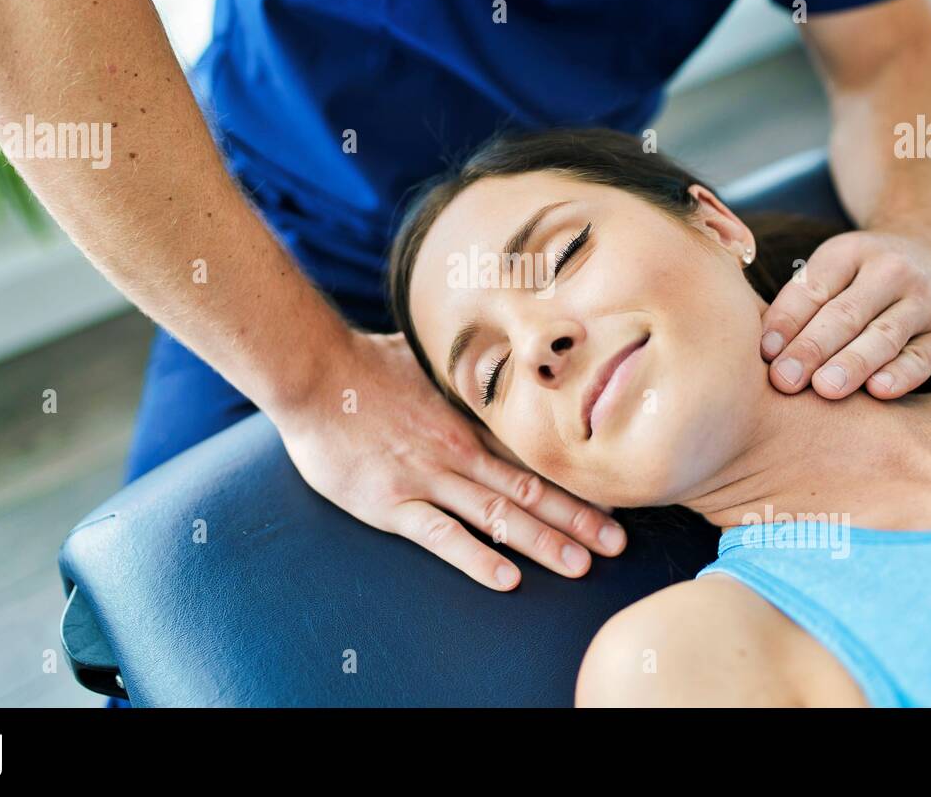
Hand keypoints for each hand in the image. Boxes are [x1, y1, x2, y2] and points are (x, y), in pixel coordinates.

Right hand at [273, 330, 626, 589]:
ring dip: (542, 541)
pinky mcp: (391, 502)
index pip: (533, 456)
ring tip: (581, 566)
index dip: (573, 479)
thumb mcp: (426, 358)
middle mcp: (458, 451)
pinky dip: (475, 558)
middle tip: (618, 545)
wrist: (313, 372)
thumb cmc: (364, 363)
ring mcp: (427, 478)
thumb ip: (458, 370)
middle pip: (529, 488)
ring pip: (497, 514)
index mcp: (467, 421)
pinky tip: (506, 579)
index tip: (611, 499)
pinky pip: (441, 535)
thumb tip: (485, 351)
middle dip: (577, 518)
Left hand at [759, 228, 930, 399]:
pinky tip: (878, 390)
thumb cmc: (862, 277)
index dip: (787, 321)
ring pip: (884, 336)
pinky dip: (901, 374)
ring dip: (852, 364)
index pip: (814, 289)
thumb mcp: (831, 271)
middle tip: (785, 380)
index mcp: (850, 252)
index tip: (764, 353)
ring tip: (825, 388)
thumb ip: (799, 305)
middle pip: (846, 314)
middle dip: (812, 348)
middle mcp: (892, 271)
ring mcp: (925, 301)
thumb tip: (765, 351)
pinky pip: (922, 357)